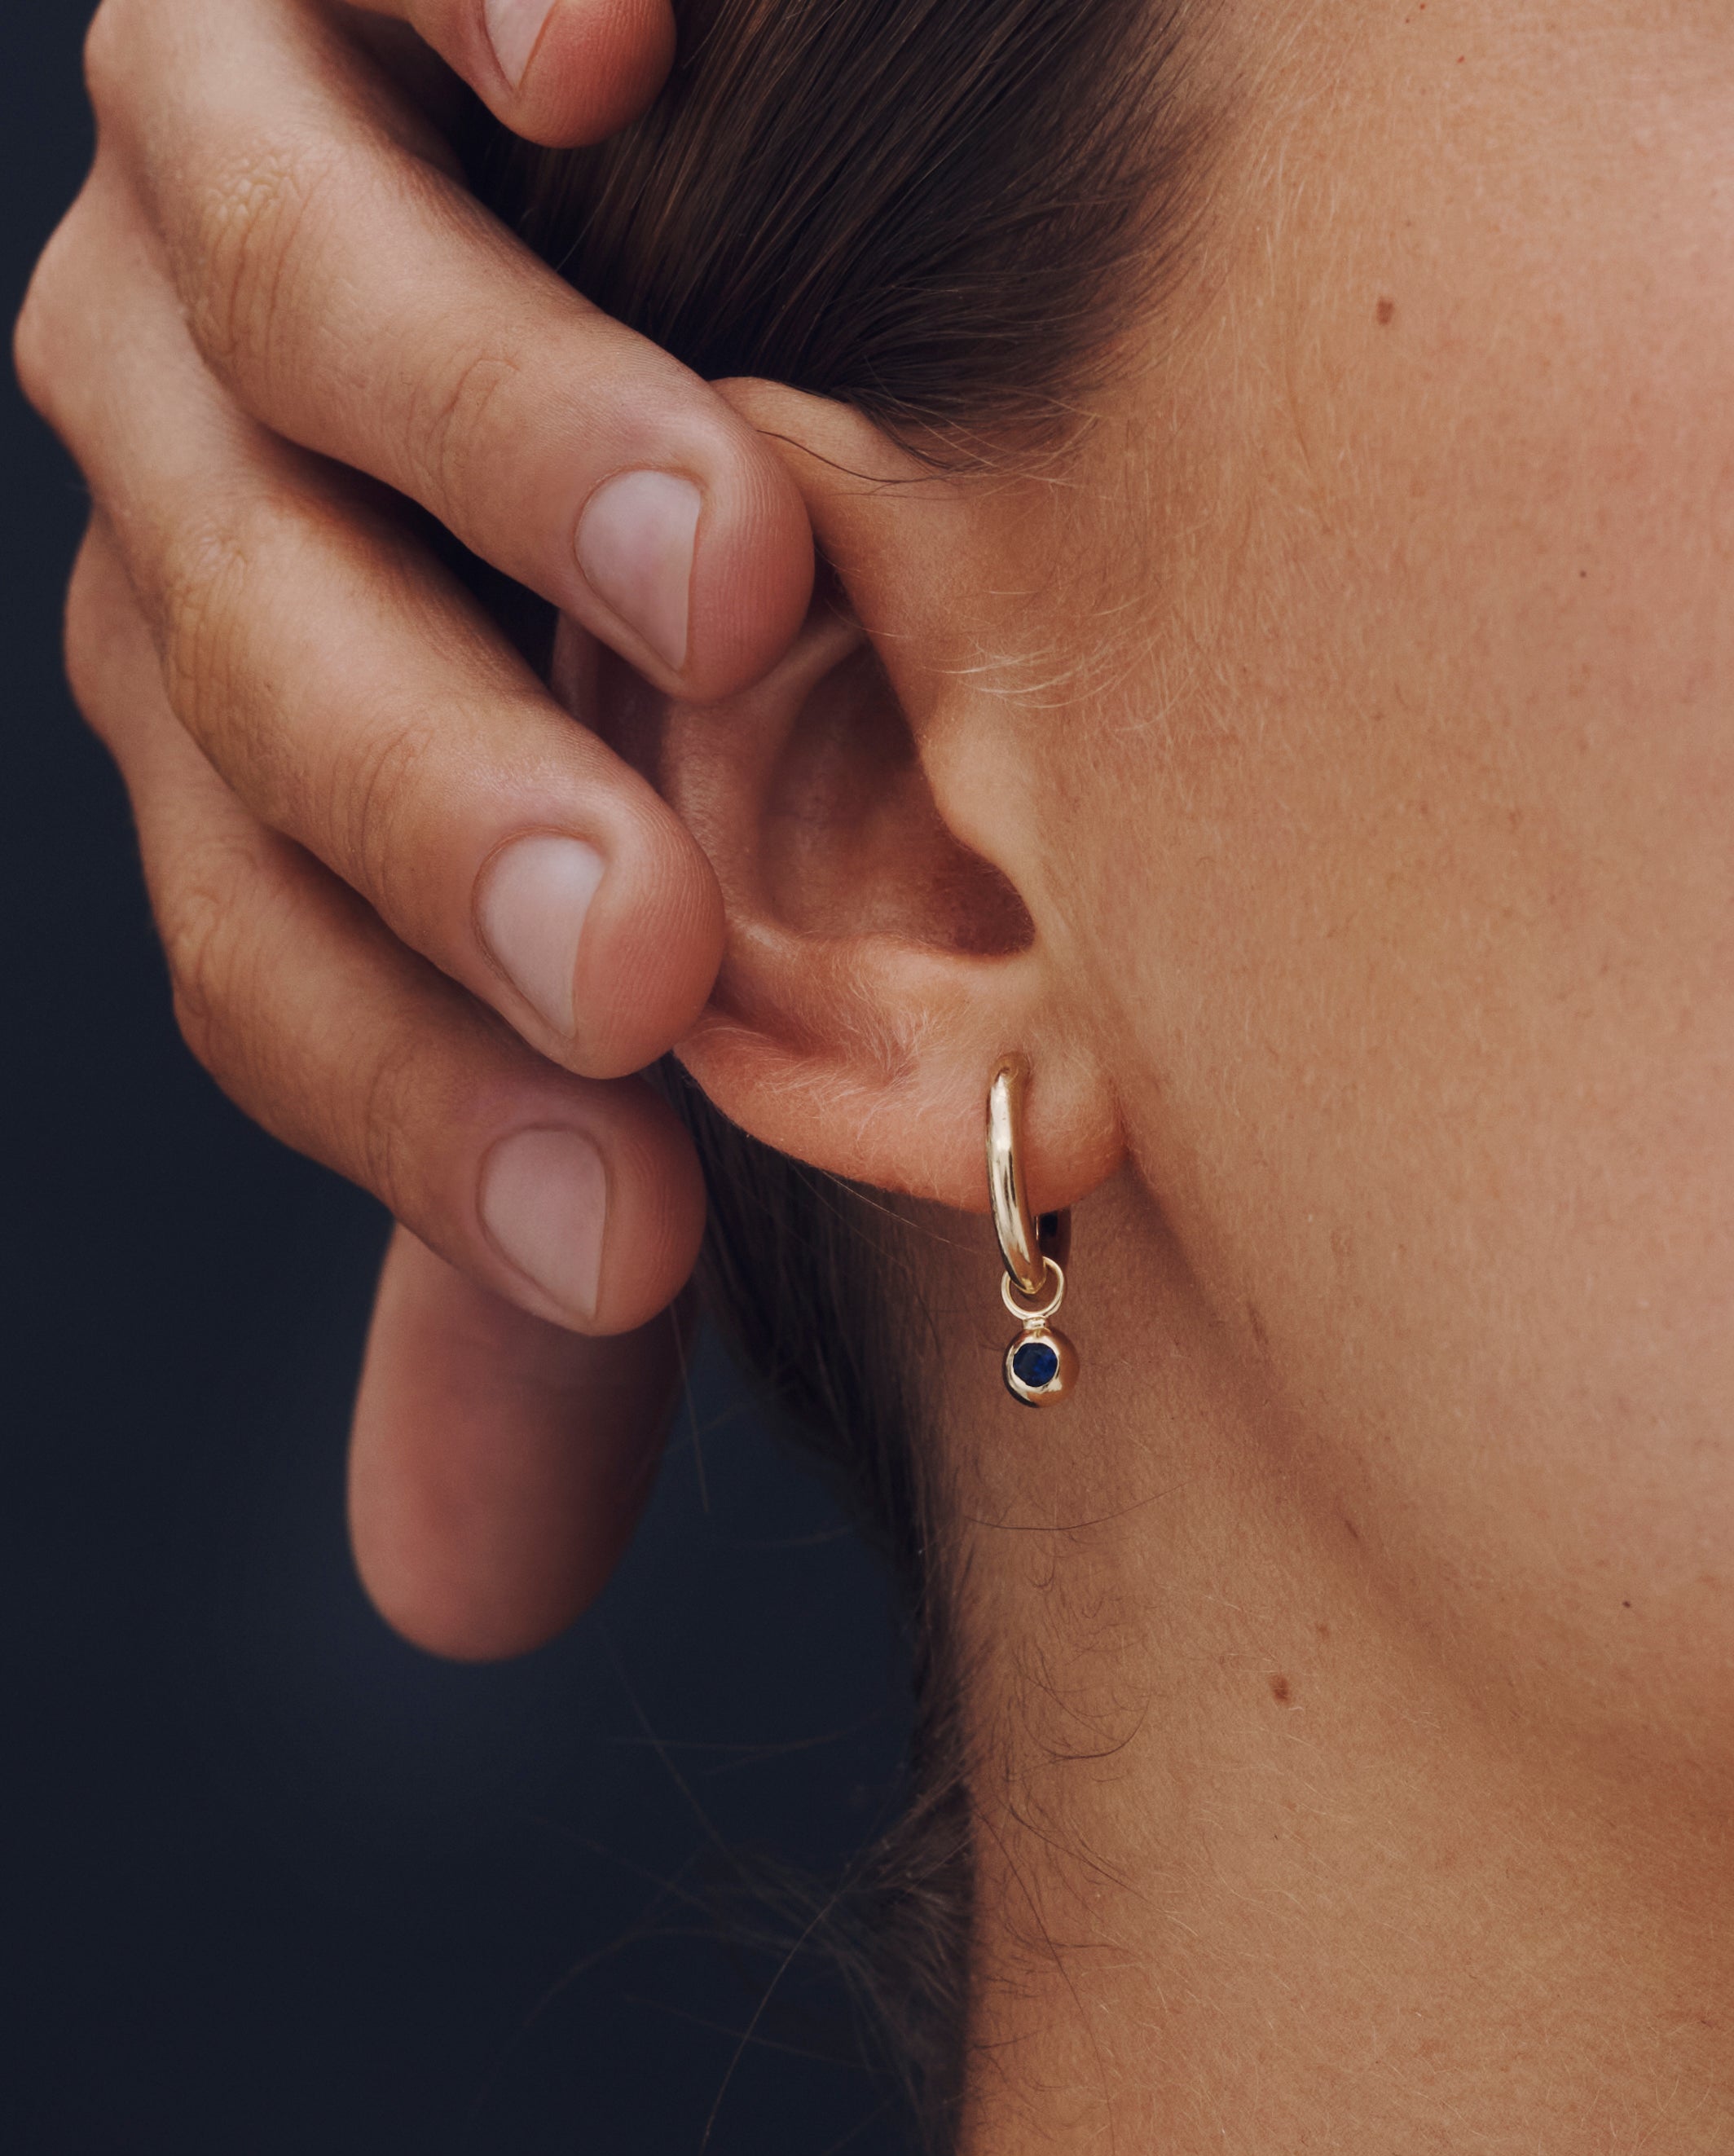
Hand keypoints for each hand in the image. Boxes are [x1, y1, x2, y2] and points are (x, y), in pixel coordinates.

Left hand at [16, 0, 814, 1655]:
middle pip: (253, 641)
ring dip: (508, 443)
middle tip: (654, 948)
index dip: (428, 1118)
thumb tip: (450, 1612)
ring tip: (729, 561)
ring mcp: (251, 160)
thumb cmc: (645, 669)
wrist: (700, 233)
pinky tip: (617, 67)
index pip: (268, 951)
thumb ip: (510, 1224)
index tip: (641, 1238)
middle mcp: (194, 446)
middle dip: (446, 804)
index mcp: (252, 720)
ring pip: (282, 296)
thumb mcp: (589, 961)